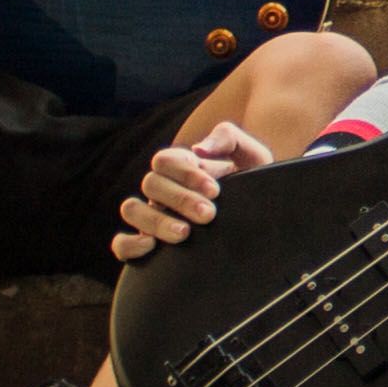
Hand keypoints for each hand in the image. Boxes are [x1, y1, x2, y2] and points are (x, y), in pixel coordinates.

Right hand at [111, 120, 273, 262]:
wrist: (265, 218)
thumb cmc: (257, 184)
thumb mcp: (253, 156)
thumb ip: (229, 138)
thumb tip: (199, 149)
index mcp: (182, 166)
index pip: (166, 161)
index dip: (185, 174)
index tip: (215, 191)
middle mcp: (163, 190)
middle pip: (151, 184)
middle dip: (179, 199)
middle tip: (209, 215)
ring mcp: (153, 215)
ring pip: (132, 209)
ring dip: (155, 221)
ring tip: (184, 234)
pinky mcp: (149, 245)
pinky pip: (121, 245)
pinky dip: (130, 245)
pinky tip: (153, 248)